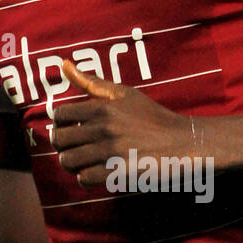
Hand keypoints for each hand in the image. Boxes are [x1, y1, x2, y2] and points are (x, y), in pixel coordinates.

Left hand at [52, 62, 194, 187]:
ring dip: (73, 164)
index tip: (70, 130)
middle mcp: (104, 127)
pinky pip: (85, 178)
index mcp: (102, 107)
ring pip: (69, 161)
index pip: (59, 115)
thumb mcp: (124, 93)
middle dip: (63, 146)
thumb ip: (92, 82)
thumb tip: (64, 64)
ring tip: (84, 162)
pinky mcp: (119, 172)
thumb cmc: (152, 117)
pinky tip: (96, 173)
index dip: (60, 125)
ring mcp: (111, 151)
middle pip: (60, 141)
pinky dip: (86, 178)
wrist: (183, 142)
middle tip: (75, 149)